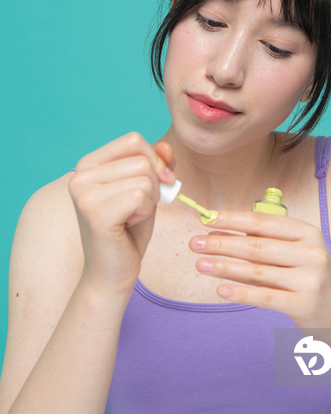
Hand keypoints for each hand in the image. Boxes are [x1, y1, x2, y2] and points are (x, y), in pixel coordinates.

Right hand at [69, 132, 174, 294]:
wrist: (112, 273)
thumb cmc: (129, 231)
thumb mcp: (147, 189)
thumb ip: (156, 165)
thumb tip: (167, 147)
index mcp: (88, 164)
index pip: (133, 140)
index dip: (154, 160)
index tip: (157, 183)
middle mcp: (79, 175)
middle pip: (142, 160)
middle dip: (153, 185)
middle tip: (135, 209)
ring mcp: (83, 193)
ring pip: (145, 177)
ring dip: (149, 201)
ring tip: (130, 218)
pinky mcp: (95, 212)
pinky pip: (140, 195)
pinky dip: (145, 212)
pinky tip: (128, 226)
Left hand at [189, 211, 330, 329]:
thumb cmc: (309, 279)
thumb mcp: (296, 254)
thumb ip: (263, 245)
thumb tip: (217, 234)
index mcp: (308, 233)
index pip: (264, 222)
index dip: (233, 219)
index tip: (206, 218)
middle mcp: (312, 252)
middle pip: (257, 245)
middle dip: (222, 243)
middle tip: (194, 243)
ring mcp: (310, 279)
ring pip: (257, 271)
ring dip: (224, 266)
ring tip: (200, 264)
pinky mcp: (305, 305)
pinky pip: (265, 297)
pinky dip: (241, 292)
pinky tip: (220, 289)